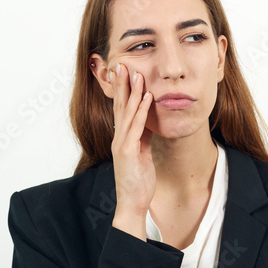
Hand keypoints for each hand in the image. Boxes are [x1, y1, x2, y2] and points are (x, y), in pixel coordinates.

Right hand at [109, 63, 155, 236]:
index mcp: (122, 139)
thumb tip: (148, 122)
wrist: (133, 203)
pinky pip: (136, 127)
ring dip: (132, 91)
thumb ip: (143, 137)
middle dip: (121, 84)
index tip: (123, 72)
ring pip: (127, 112)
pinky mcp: (127, 152)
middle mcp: (119, 138)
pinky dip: (141, 111)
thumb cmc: (138, 181)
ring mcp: (122, 144)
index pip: (121, 109)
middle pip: (120, 106)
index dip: (122, 90)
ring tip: (136, 73)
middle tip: (121, 63)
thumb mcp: (142, 154)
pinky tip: (146, 97)